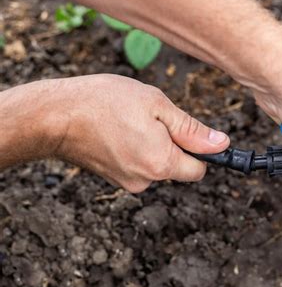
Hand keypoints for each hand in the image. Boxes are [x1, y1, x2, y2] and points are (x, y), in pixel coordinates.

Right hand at [49, 74, 229, 191]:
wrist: (55, 115)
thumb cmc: (105, 103)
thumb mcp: (157, 105)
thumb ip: (192, 130)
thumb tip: (221, 145)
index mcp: (162, 164)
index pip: (200, 169)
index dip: (201, 151)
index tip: (191, 133)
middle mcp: (147, 180)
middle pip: (177, 167)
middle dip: (173, 145)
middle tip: (152, 120)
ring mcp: (128, 182)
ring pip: (157, 164)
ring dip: (153, 145)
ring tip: (130, 123)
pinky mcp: (114, 179)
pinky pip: (139, 165)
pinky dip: (136, 150)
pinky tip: (119, 131)